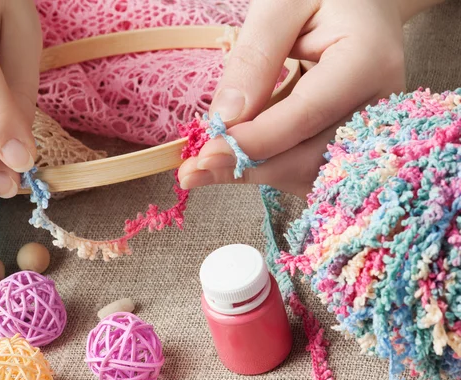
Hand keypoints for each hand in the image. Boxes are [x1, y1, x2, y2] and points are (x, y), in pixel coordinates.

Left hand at [179, 0, 440, 196]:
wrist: (361, 3)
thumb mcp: (282, 5)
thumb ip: (254, 58)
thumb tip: (225, 120)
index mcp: (367, 61)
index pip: (306, 115)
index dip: (255, 142)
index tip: (206, 155)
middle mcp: (376, 106)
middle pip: (309, 158)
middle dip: (247, 168)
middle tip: (193, 173)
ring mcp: (368, 129)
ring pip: (307, 172)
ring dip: (253, 172)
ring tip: (204, 168)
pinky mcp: (351, 141)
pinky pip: (308, 166)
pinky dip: (267, 165)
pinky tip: (234, 156)